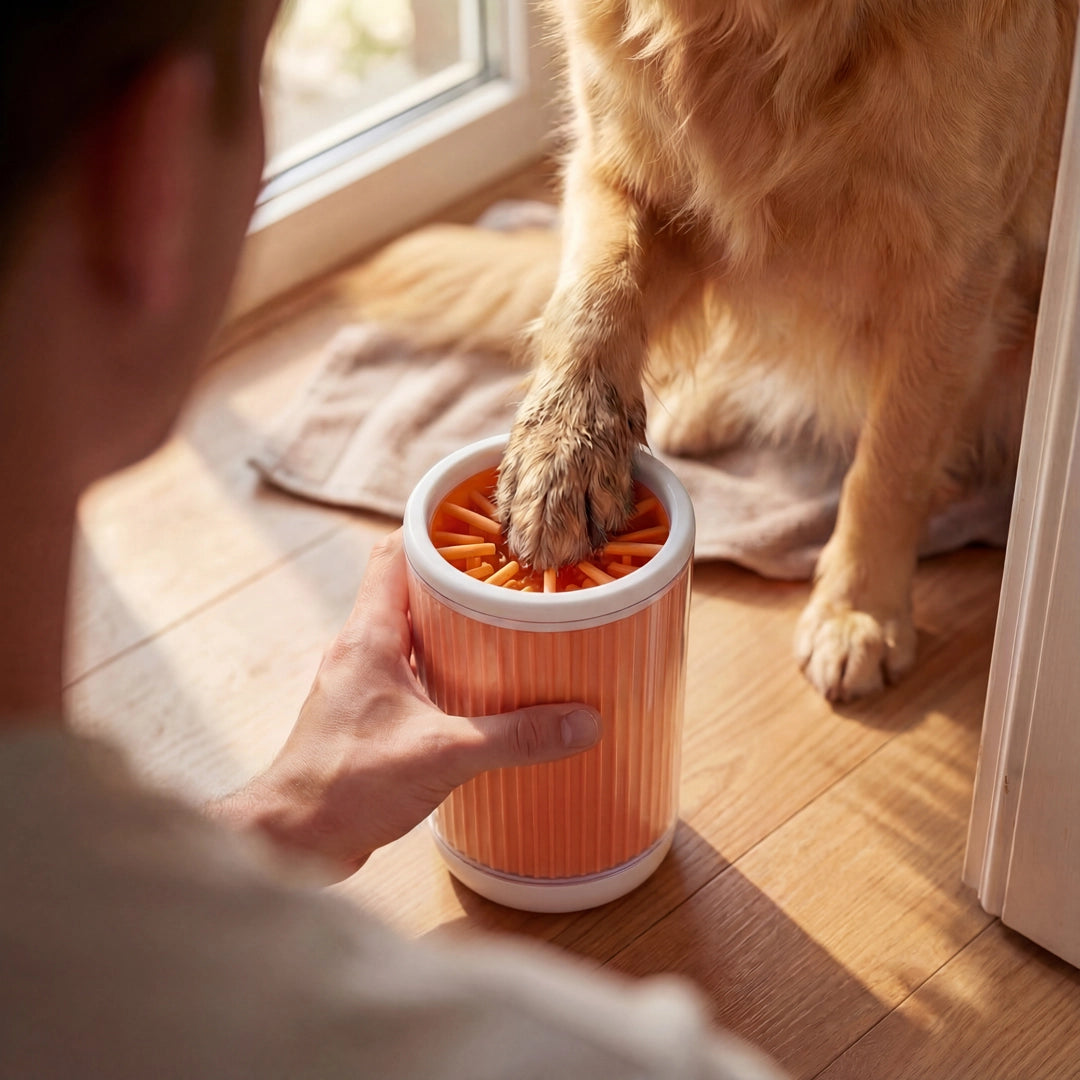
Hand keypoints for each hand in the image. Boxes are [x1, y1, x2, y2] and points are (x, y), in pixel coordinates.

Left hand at [210, 530, 600, 880]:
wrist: (291, 841)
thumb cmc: (345, 786)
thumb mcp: (443, 755)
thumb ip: (515, 737)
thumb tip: (582, 721)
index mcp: (369, 635)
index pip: (395, 552)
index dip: (434, 529)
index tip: (483, 523)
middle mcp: (360, 648)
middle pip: (407, 587)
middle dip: (459, 577)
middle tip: (513, 575)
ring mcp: (361, 680)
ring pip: (410, 630)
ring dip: (452, 623)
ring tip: (508, 622)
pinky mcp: (367, 712)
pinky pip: (409, 669)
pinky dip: (443, 665)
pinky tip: (480, 685)